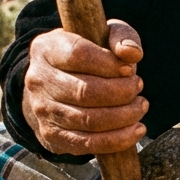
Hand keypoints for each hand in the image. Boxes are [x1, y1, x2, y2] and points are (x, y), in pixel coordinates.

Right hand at [22, 19, 147, 154]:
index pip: (78, 55)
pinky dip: (118, 140)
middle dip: (121, 92)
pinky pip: (87, 144)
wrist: (57, 87)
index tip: (129, 68)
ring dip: (124, 116)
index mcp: (47, 48)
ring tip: (140, 106)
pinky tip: (136, 130)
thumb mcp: (103, 35)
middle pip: (84, 91)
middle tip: (138, 86)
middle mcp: (38, 80)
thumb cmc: (89, 56)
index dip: (109, 64)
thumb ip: (121, 37)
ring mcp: (42, 110)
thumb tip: (132, 54)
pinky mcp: (52, 136)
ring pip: (88, 120)